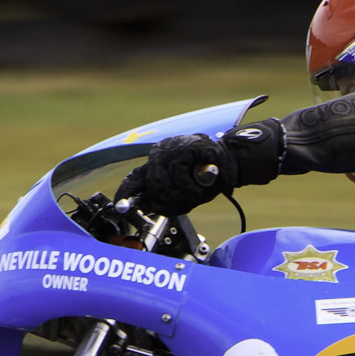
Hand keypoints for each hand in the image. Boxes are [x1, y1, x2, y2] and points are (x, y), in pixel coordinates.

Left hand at [116, 134, 237, 215]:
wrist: (233, 158)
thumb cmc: (211, 175)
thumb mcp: (186, 188)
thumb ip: (167, 196)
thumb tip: (148, 206)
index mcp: (158, 164)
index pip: (135, 179)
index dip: (127, 194)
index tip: (121, 207)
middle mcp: (160, 155)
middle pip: (151, 186)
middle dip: (167, 202)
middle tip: (186, 204)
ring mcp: (172, 150)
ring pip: (163, 183)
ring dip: (181, 197)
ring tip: (196, 197)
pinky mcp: (185, 148)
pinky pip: (178, 175)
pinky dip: (189, 188)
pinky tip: (198, 190)